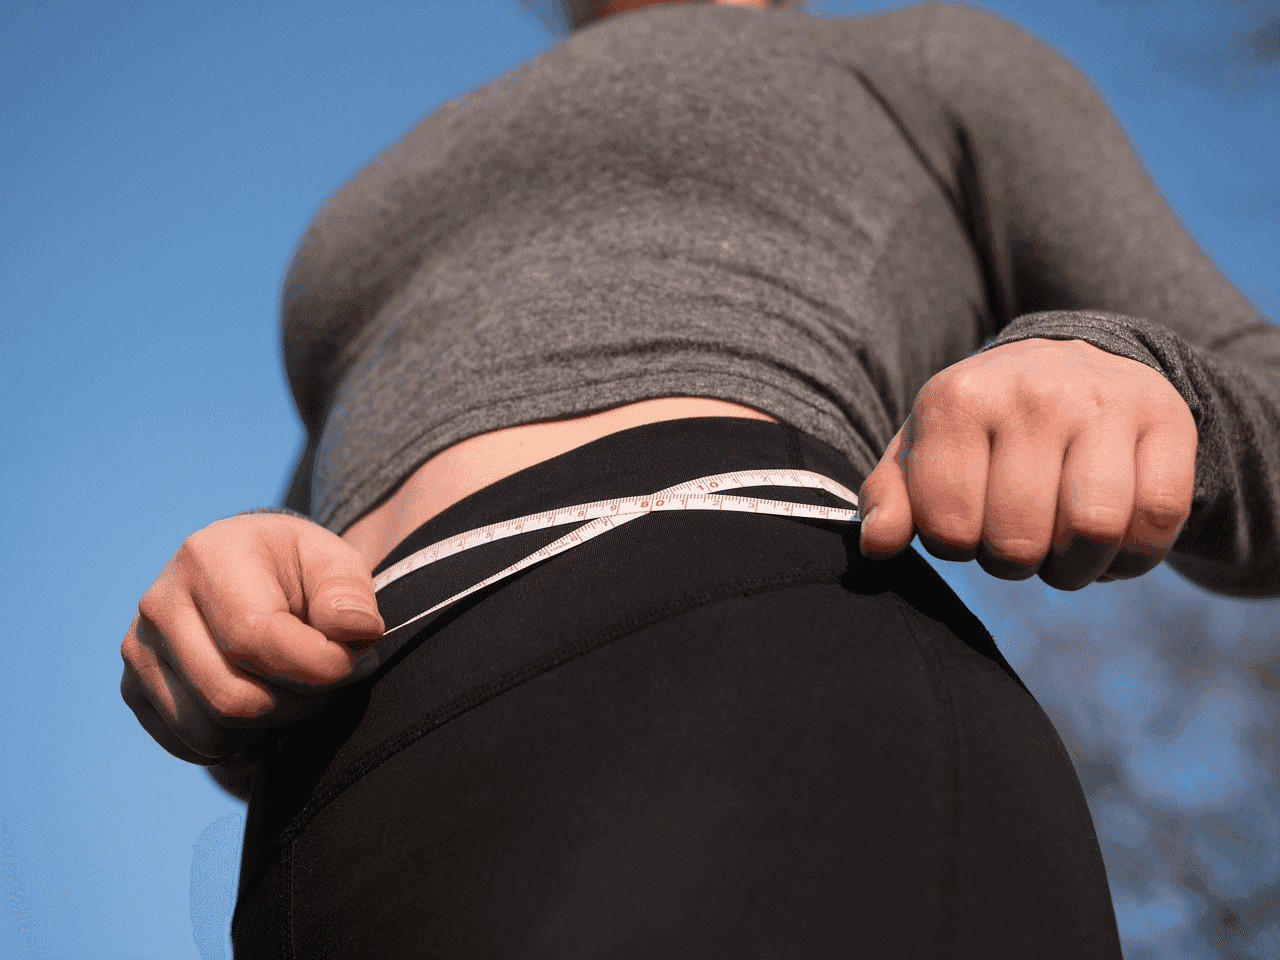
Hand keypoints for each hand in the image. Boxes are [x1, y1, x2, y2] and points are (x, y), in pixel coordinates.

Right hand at [121, 513, 384, 764]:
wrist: (248, 572)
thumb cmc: (298, 570)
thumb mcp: (335, 562)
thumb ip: (349, 594)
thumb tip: (358, 631)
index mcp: (207, 558)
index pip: (255, 640)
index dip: (319, 667)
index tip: (359, 661)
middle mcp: (159, 605)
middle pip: (232, 698)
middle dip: (301, 702)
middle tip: (333, 680)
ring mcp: (139, 651)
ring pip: (212, 732)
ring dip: (273, 725)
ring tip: (297, 686)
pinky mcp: (135, 690)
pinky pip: (194, 746)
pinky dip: (241, 740)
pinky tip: (264, 699)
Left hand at [857, 338, 1196, 590]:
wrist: (1074, 361)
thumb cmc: (983, 426)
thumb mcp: (924, 449)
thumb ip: (891, 497)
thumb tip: (877, 546)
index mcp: (959, 399)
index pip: (948, 527)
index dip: (956, 546)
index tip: (965, 523)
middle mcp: (1032, 392)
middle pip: (1020, 539)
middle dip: (1013, 563)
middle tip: (1017, 541)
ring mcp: (1104, 402)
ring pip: (1094, 530)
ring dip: (1076, 568)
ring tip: (1062, 549)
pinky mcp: (1167, 419)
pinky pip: (1158, 518)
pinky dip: (1133, 555)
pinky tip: (1111, 541)